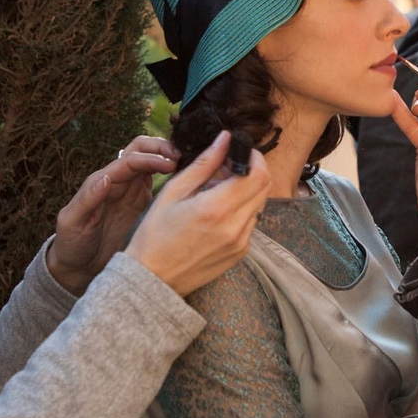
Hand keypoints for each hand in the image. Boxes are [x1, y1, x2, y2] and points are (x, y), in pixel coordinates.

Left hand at [47, 136, 180, 294]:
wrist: (78, 265)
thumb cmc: (71, 244)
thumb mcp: (73, 223)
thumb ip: (87, 200)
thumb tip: (106, 178)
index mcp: (101, 182)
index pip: (129, 161)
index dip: (150, 158)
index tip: (170, 163)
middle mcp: (116, 181)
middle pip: (139, 150)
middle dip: (159, 147)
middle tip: (181, 155)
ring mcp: (128, 190)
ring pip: (149, 162)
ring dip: (166, 157)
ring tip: (187, 162)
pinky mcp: (137, 202)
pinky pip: (154, 181)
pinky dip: (168, 175)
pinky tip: (182, 178)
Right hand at [125, 131, 272, 296]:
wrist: (153, 279)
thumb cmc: (155, 234)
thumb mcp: (173, 192)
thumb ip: (204, 164)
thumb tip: (224, 139)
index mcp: (217, 208)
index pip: (258, 174)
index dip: (253, 157)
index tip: (238, 151)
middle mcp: (236, 227)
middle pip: (264, 187)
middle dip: (250, 171)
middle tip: (225, 169)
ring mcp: (241, 243)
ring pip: (258, 205)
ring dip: (244, 191)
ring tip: (216, 192)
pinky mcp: (241, 253)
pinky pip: (250, 223)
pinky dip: (239, 211)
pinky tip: (216, 213)